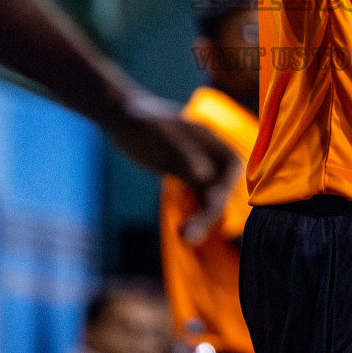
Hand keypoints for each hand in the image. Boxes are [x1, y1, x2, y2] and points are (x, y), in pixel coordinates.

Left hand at [105, 100, 242, 242]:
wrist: (120, 116)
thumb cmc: (139, 120)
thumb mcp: (157, 134)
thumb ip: (181, 152)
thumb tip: (205, 174)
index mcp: (207, 137)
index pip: (231, 164)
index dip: (227, 185)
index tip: (212, 203)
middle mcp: (206, 152)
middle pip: (220, 184)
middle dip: (211, 210)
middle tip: (190, 233)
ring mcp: (195, 164)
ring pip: (208, 195)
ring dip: (202, 218)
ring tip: (185, 236)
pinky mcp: (182, 175)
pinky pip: (195, 198)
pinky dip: (193, 213)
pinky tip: (183, 229)